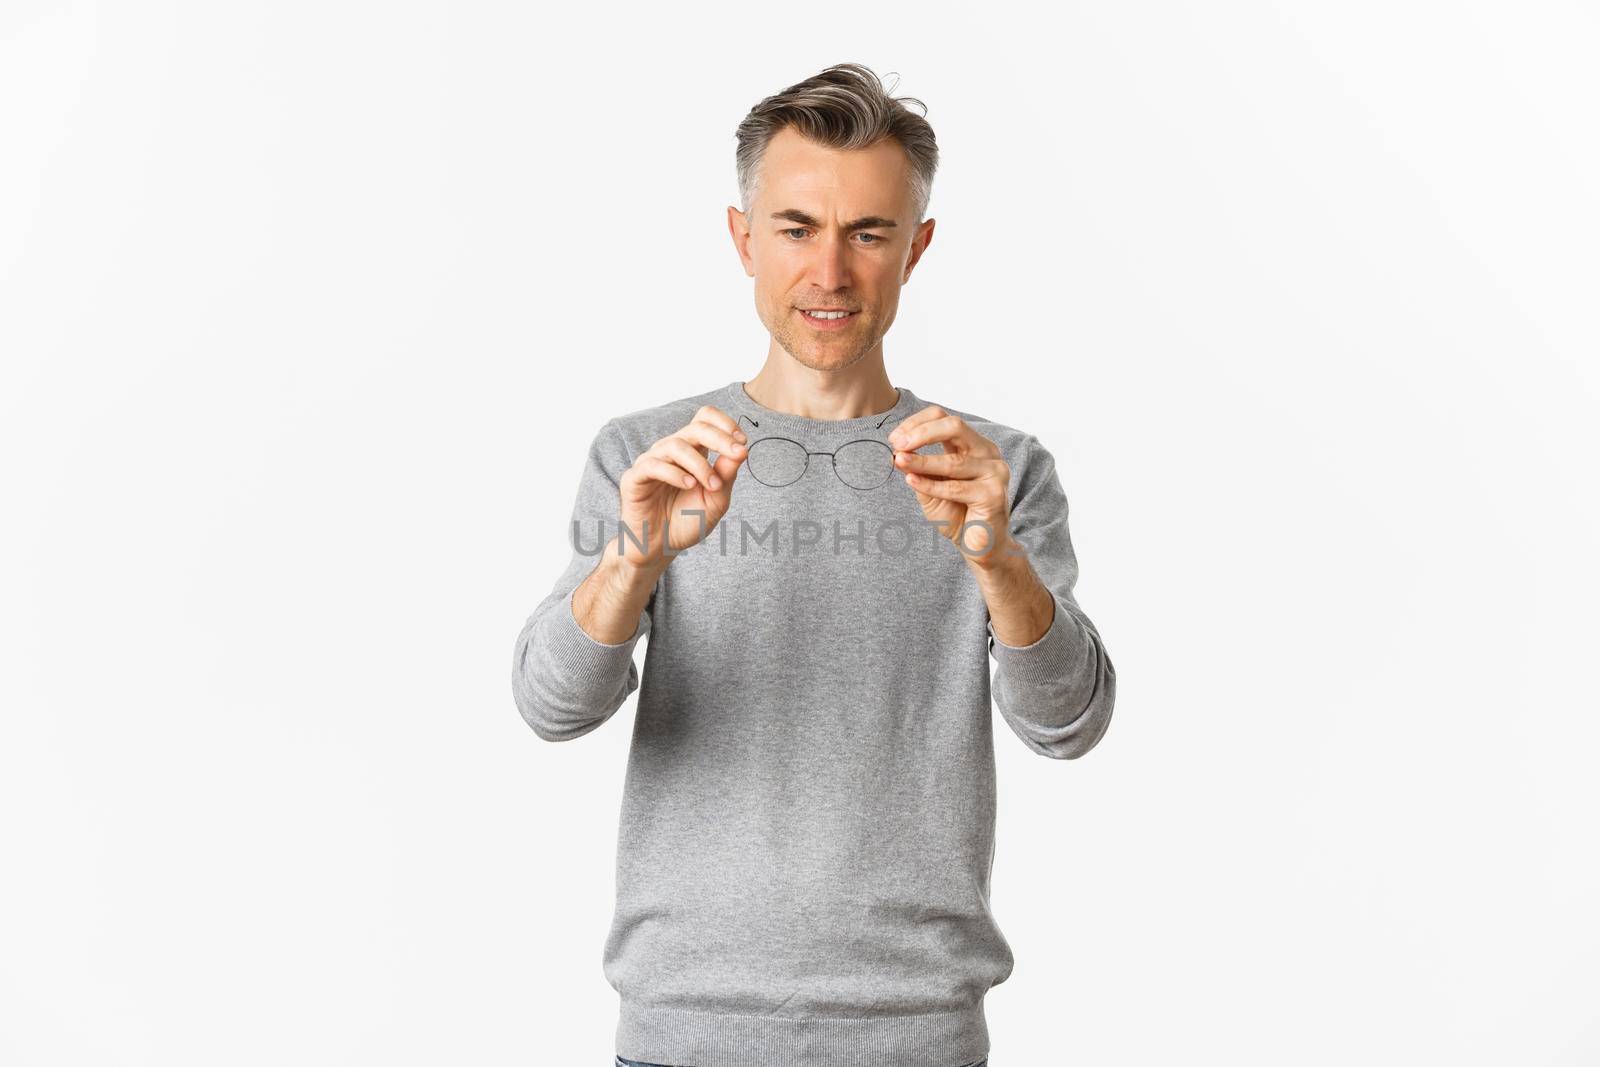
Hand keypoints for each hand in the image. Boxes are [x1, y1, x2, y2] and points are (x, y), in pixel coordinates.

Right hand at [616, 405, 746, 567]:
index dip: (725, 424)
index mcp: (692, 450)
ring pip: (676, 445)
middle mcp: (671, 451)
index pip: (705, 418)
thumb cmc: (687, 521)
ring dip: (700, 464)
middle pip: (696, 427)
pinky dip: (675, 473)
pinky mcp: (635, 477)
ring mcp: (651, 461)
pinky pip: (653, 465)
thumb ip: (727, 474)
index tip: (742, 443)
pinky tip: (689, 485)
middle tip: (738, 454)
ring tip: (712, 486)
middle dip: (721, 439)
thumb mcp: (716, 499)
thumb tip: (742, 449)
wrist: (661, 548)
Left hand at [888, 405, 1018, 567]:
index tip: (895, 438)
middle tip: (897, 444)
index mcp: (973, 444)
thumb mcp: (930, 487)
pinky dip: (930, 485)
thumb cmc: (956, 513)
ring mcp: (994, 472)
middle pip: (954, 426)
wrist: (979, 545)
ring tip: (899, 461)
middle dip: (922, 433)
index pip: (945, 418)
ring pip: (953, 461)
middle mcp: (987, 452)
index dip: (918, 423)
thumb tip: (898, 452)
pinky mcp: (993, 495)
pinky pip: (955, 488)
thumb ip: (918, 469)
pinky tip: (911, 482)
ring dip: (922, 461)